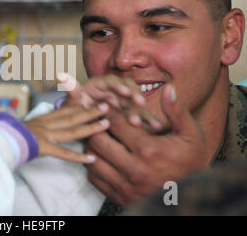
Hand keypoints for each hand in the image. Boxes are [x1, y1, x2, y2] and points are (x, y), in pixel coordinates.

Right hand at [24, 104, 109, 163]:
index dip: (78, 106)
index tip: (91, 101)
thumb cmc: (4, 133)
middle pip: (72, 116)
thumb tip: (31, 128)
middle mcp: (45, 124)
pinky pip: (63, 152)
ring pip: (72, 129)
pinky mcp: (42, 146)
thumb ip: (29, 126)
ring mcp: (45, 134)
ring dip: (90, 127)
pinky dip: (77, 156)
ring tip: (106, 123)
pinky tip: (91, 158)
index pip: (63, 110)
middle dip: (90, 111)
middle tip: (106, 106)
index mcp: (41, 119)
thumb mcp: (20, 126)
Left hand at [58, 73, 161, 130]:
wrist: (81, 118)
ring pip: (135, 104)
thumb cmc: (77, 107)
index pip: (112, 81)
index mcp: (101, 84)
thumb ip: (71, 89)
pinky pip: (139, 115)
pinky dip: (147, 120)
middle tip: (140, 103)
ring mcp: (122, 102)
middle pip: (128, 90)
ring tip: (149, 121)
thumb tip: (61, 75)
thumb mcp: (73, 99)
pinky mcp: (128, 113)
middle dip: (134, 96)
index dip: (118, 85)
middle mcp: (114, 91)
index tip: (124, 91)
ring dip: (142, 111)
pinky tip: (156, 128)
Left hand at [84, 84, 208, 205]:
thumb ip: (177, 112)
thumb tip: (169, 88)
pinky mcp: (120, 196)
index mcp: (149, 150)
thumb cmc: (192, 163)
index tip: (105, 105)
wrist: (192, 197)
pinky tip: (101, 156)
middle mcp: (134, 169)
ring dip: (93, 146)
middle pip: (98, 141)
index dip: (108, 111)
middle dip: (96, 128)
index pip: (115, 124)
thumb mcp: (191, 135)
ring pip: (93, 160)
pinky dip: (94, 165)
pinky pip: (94, 178)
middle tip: (98, 120)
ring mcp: (125, 185)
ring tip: (98, 136)